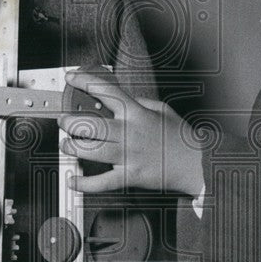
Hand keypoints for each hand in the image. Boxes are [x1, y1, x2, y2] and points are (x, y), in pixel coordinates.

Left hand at [58, 70, 204, 195]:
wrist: (197, 163)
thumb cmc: (181, 138)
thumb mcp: (162, 109)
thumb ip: (139, 102)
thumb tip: (119, 98)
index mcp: (136, 112)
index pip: (105, 90)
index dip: (84, 81)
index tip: (71, 78)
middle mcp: (129, 132)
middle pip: (89, 124)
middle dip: (69, 121)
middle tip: (64, 121)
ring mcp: (128, 155)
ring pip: (89, 150)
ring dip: (71, 147)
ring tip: (67, 145)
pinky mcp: (130, 176)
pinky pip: (101, 182)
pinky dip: (84, 183)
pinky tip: (74, 179)